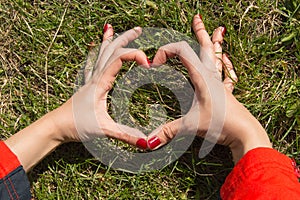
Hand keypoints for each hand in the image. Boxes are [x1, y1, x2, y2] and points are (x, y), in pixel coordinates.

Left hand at [50, 25, 149, 147]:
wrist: (54, 127)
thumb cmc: (75, 126)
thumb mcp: (104, 130)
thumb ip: (126, 135)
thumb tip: (146, 142)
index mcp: (100, 84)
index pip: (118, 59)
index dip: (134, 55)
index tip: (148, 64)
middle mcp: (95, 77)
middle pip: (110, 50)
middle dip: (125, 39)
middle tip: (138, 30)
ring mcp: (89, 80)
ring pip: (100, 54)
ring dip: (109, 41)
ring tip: (112, 29)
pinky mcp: (87, 85)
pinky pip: (92, 63)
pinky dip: (96, 52)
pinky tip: (94, 47)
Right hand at [147, 15, 271, 162]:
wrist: (245, 132)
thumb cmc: (221, 124)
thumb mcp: (191, 125)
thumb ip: (169, 131)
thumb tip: (148, 141)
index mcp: (202, 76)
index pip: (182, 51)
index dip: (166, 51)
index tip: (155, 64)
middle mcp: (211, 76)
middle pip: (205, 47)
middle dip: (200, 32)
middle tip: (198, 18)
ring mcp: (220, 83)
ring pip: (216, 56)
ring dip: (214, 43)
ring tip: (218, 30)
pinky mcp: (225, 92)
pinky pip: (225, 72)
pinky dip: (224, 63)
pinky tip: (225, 58)